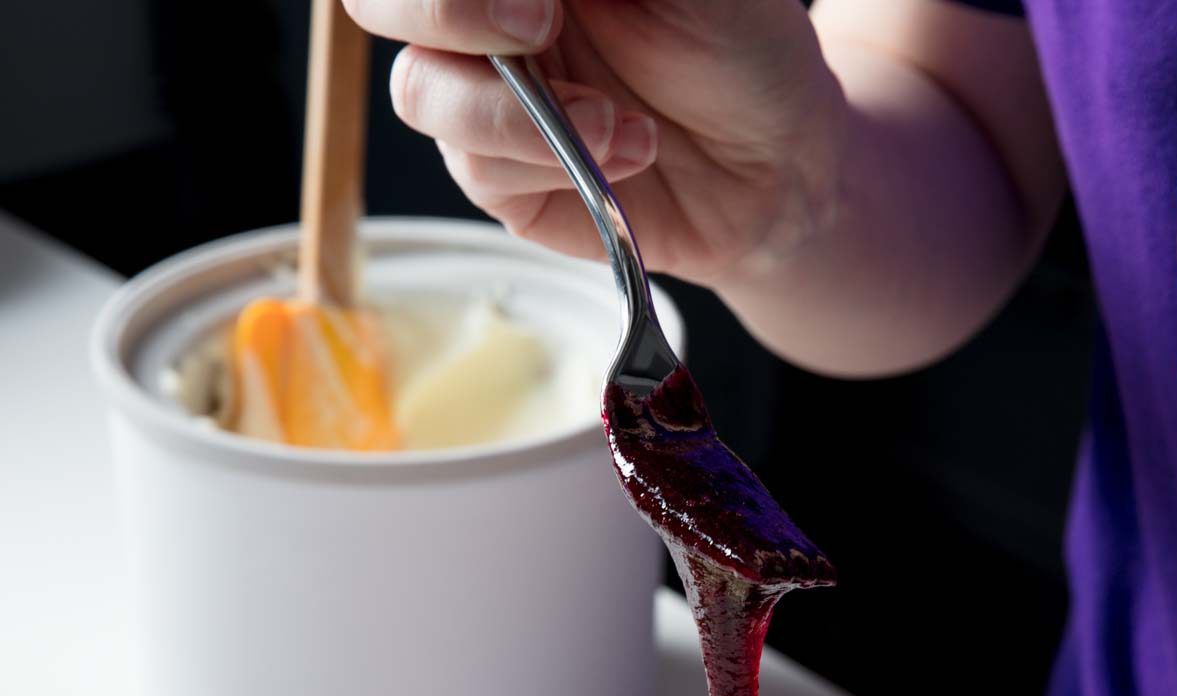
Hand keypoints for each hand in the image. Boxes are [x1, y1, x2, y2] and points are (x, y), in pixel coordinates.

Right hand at [343, 0, 846, 283]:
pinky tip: (631, 151)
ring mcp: (485, 96)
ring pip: (420, 91)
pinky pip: (476, 171)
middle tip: (540, 23)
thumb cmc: (743, 43)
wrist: (780, 163)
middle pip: (376, 2)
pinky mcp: (503, 178)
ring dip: (513, 111)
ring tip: (617, 121)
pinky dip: (552, 163)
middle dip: (442, 9)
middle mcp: (481, 16)